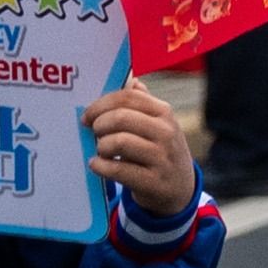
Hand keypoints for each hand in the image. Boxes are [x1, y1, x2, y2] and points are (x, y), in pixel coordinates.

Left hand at [87, 84, 193, 220]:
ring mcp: (160, 157)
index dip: (101, 104)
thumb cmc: (161, 150)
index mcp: (164, 113)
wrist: (180, 187)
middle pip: (121, 117)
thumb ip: (143, 103)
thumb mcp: (159, 124)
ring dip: (100, 147)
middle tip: (93, 133)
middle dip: (99, 125)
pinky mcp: (151, 180)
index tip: (88, 115)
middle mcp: (166, 132)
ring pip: (117, 142)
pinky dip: (100, 166)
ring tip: (100, 151)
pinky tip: (97, 165)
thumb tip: (131, 81)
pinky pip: (116, 169)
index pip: (128, 96)